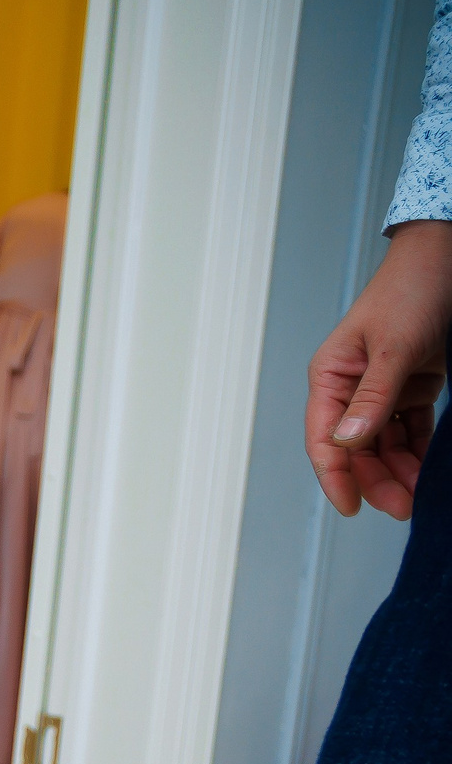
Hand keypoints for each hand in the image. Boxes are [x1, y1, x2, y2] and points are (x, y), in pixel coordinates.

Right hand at [307, 219, 451, 518]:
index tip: (353, 508)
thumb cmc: (413, 290)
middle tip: (403, 507)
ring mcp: (382, 389)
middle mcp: (351, 388)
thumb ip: (373, 396)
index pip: (325, 438)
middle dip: (376, 480)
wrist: (449, 256)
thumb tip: (347, 443)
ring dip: (399, 471)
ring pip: (383, 444)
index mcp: (331, 377)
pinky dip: (419, 451)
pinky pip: (411, 430)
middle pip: (356, 448)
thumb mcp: (393, 346)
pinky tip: (429, 469)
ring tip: (419, 494)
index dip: (336, 476)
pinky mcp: (412, 386)